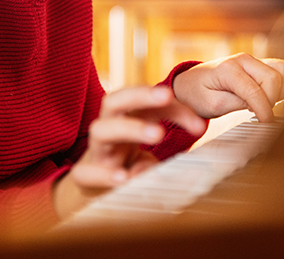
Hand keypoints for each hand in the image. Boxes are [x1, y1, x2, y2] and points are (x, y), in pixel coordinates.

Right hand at [53, 86, 205, 218]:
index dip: (173, 107)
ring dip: (130, 128)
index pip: (146, 103)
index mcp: (125, 119)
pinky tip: (123, 177)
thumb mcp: (149, 155)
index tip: (199, 125)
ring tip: (157, 134)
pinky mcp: (84, 175)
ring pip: (101, 130)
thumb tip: (183, 144)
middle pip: (115, 100)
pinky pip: (87, 171)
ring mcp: (96, 151)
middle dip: (140, 94)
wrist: (93, 189)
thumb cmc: (127, 164)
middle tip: (166, 95)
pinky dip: (104, 174)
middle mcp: (109, 128)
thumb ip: (163, 152)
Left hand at [172, 54, 283, 122]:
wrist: (190, 83)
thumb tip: (261, 107)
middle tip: (263, 114)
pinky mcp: (259, 65)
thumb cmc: (197, 94)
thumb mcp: (211, 104)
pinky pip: (283, 70)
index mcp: (229, 69)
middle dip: (274, 100)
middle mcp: (244, 59)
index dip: (264, 109)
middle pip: (275, 77)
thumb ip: (236, 103)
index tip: (265, 122)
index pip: (255, 89)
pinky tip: (282, 101)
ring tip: (277, 107)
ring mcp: (253, 60)